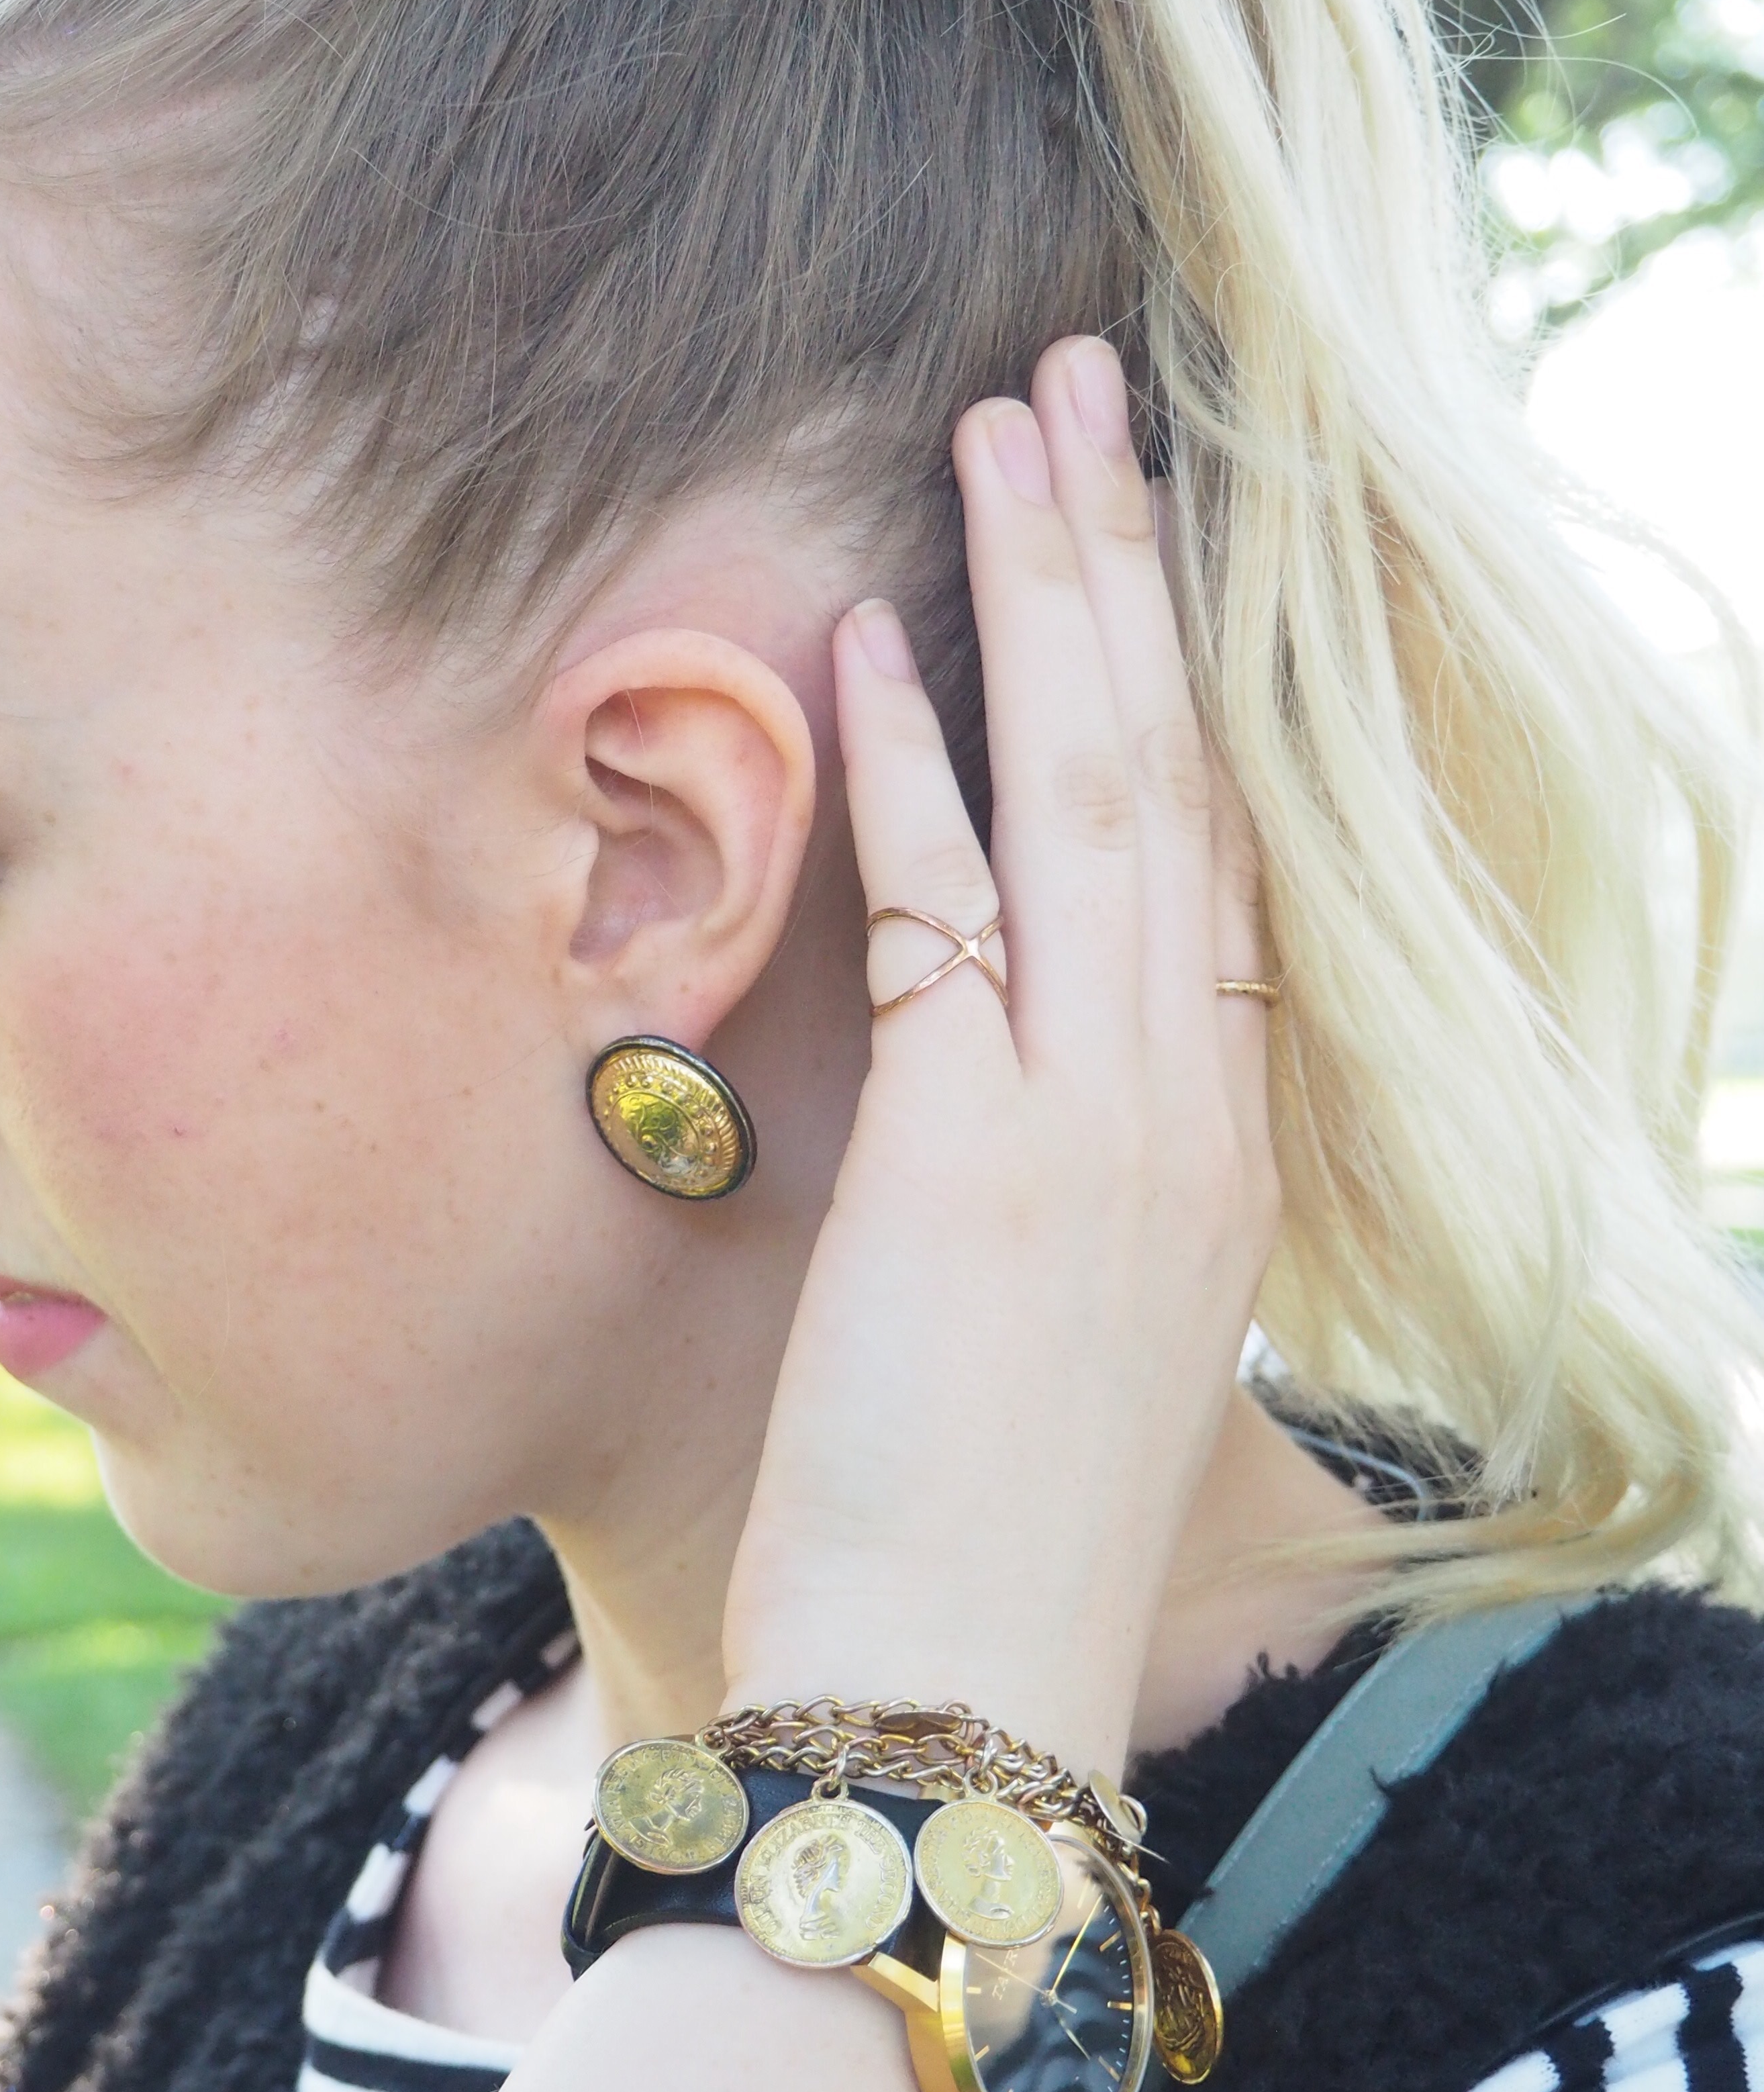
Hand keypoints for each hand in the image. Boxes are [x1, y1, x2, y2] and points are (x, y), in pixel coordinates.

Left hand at [721, 338, 1279, 1773]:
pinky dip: (914, 764)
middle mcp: (1191, 1112)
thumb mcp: (1070, 1334)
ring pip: (1098, 801)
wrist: (961, 1704)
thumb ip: (1062, 1186)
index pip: (1221, 859)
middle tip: (1092, 387)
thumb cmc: (991, 1541)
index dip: (1192, 680)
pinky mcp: (977, 1158)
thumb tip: (1005, 1101)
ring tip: (1012, 426)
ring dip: (1048, 601)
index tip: (1153, 538)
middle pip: (1180, 780)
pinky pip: (950, 910)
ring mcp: (1100, 1125)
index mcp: (1222, 1150)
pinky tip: (869, 634)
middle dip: (1135, 569)